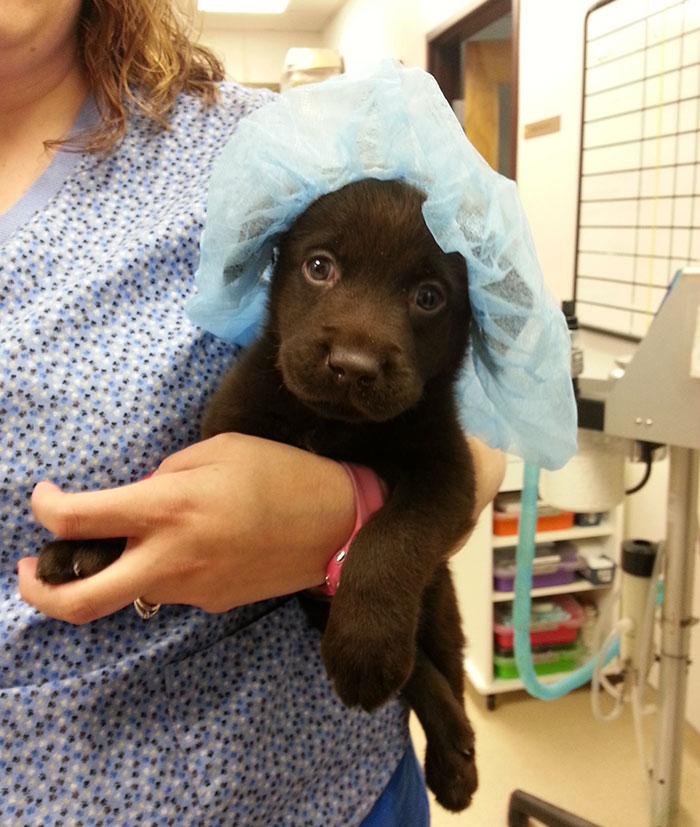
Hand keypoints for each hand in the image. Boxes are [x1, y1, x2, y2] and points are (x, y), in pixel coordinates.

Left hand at [17, 433, 355, 623]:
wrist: (337, 524)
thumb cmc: (280, 473)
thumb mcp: (219, 449)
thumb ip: (166, 474)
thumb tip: (140, 497)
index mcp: (168, 509)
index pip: (79, 520)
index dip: (45, 508)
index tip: (45, 498)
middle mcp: (171, 558)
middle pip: (81, 602)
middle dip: (40, 593)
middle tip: (33, 572)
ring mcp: (191, 589)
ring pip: (129, 591)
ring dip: (118, 568)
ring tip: (145, 536)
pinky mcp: (212, 604)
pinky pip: (172, 589)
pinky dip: (165, 569)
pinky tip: (200, 544)